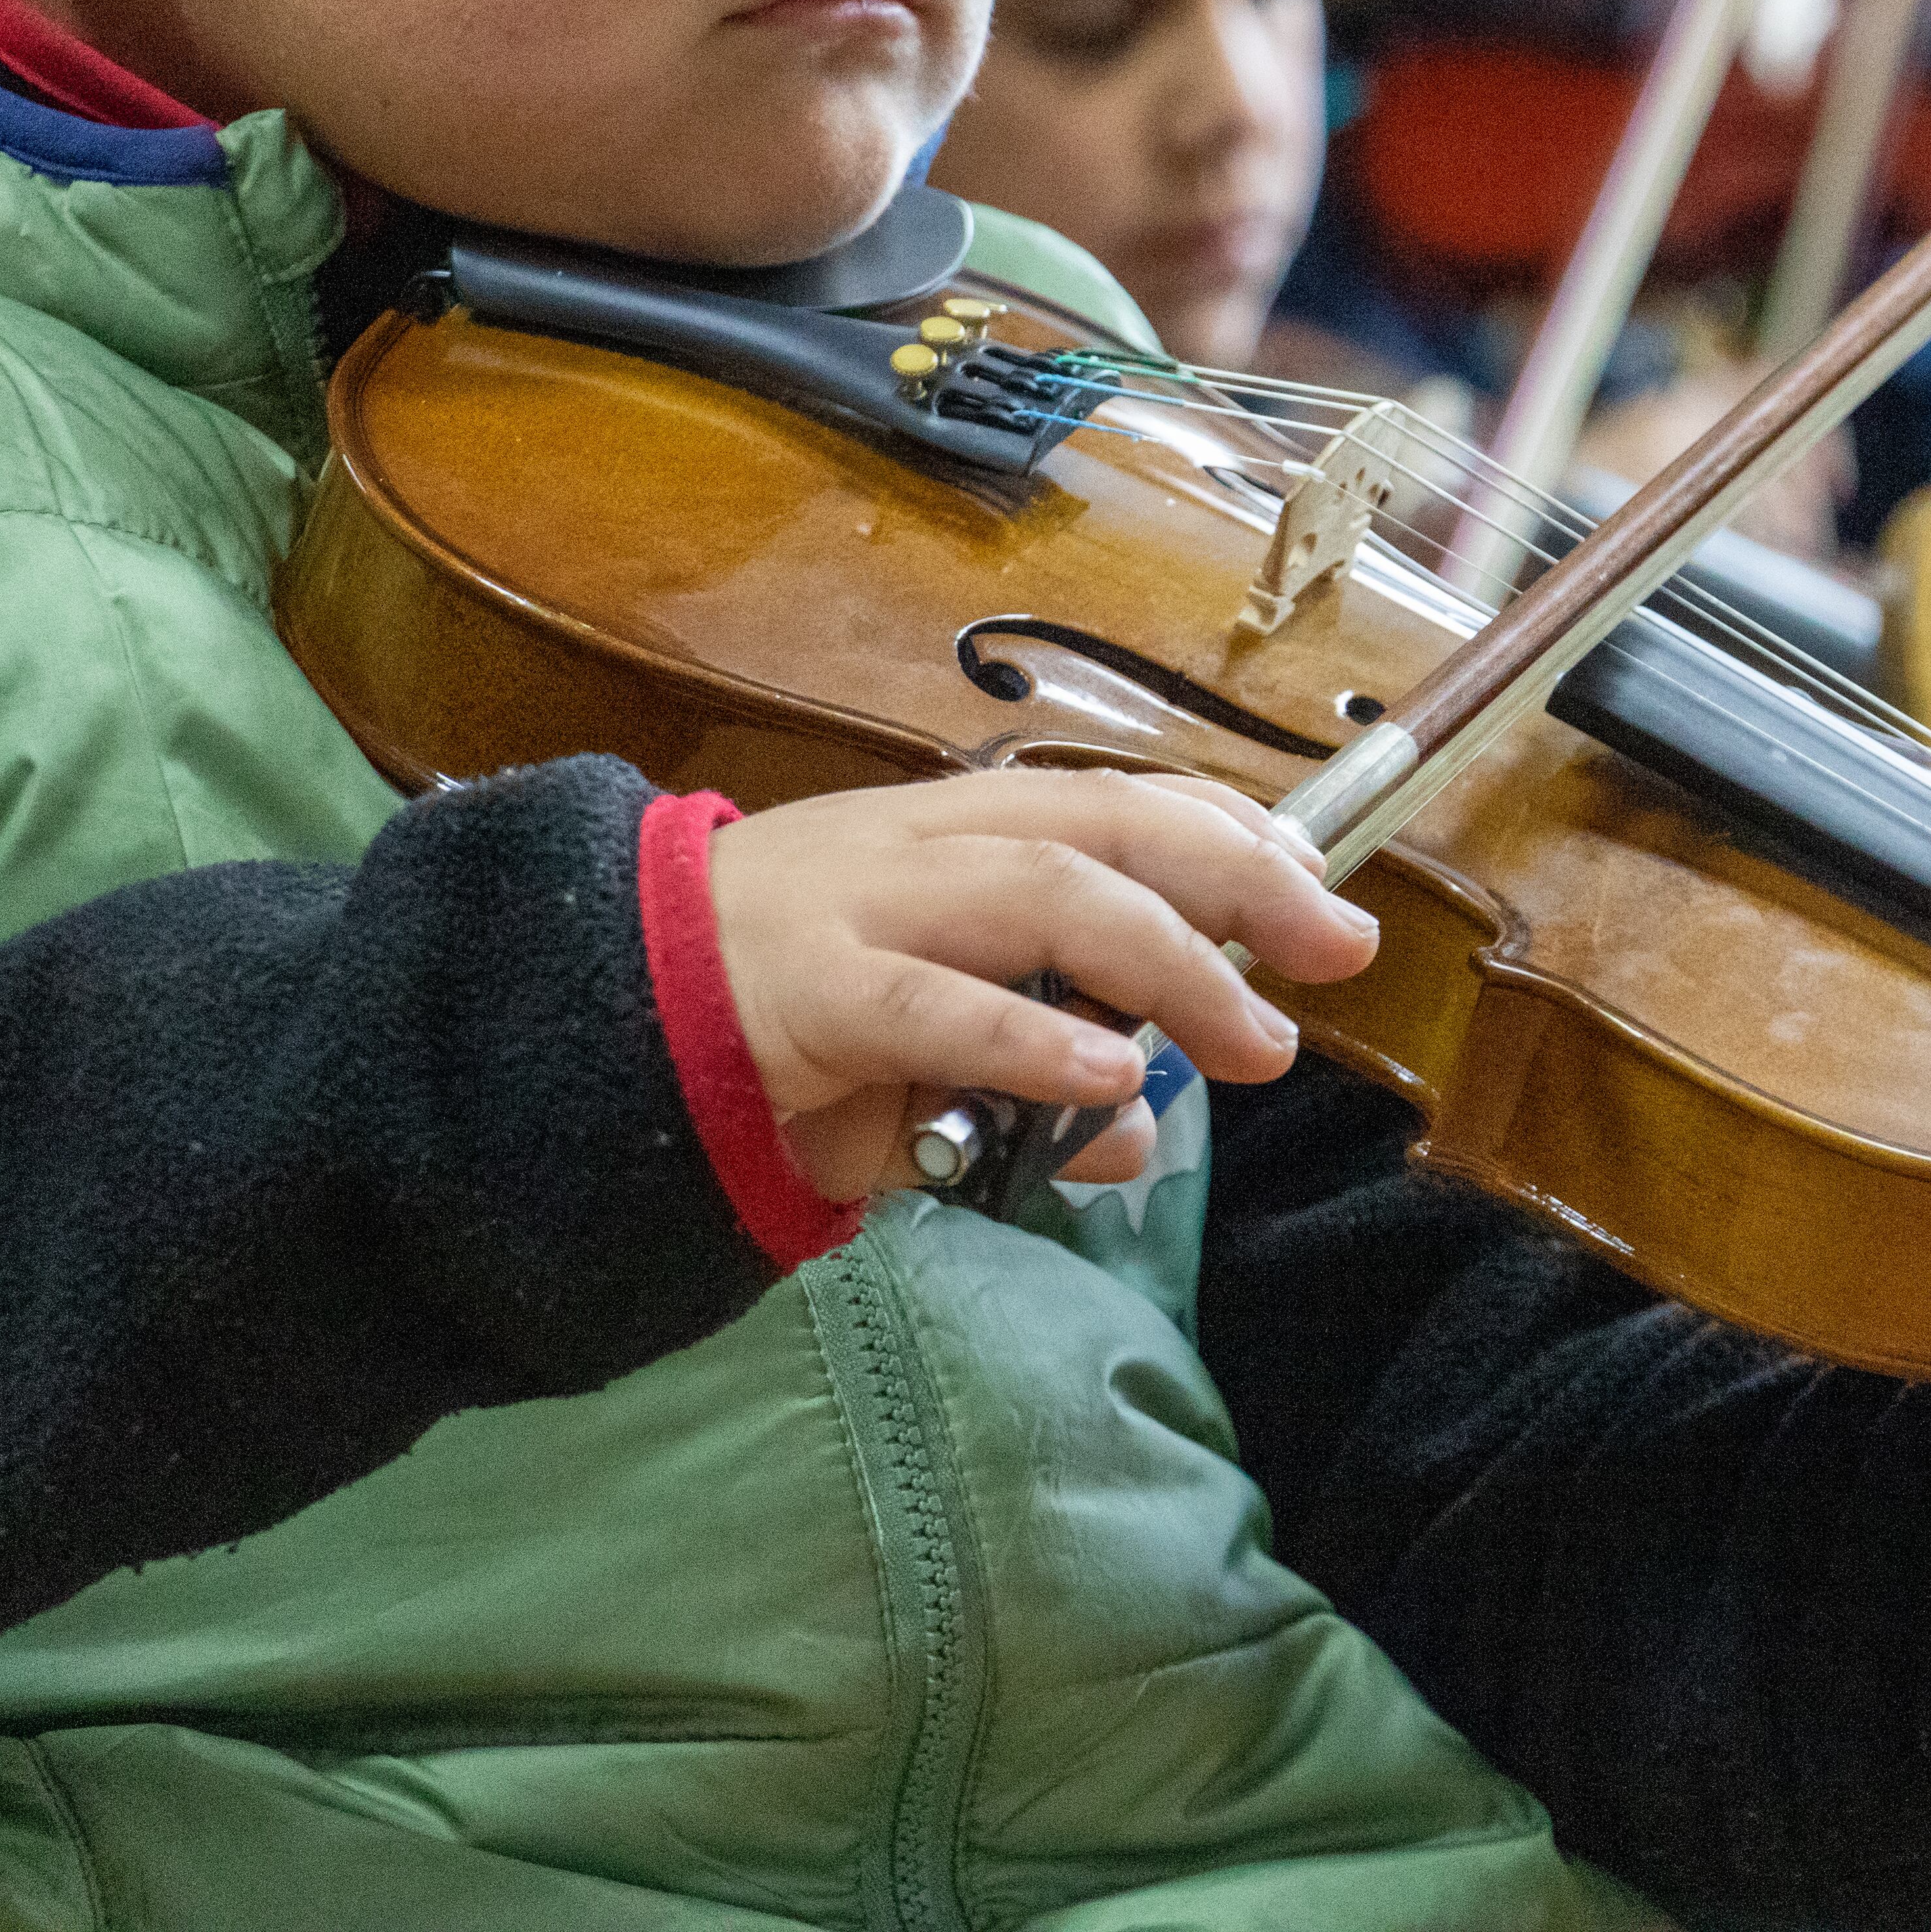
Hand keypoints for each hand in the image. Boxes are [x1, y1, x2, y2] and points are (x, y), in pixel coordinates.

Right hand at [707, 770, 1376, 1197]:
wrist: (595, 1008)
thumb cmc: (780, 1014)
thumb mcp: (935, 1048)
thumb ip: (1042, 1083)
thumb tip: (1144, 1128)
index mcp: (958, 833)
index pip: (1119, 803)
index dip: (1230, 830)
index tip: (1318, 884)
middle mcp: (923, 845)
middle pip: (1107, 826)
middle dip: (1239, 877)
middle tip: (1336, 950)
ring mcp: (864, 908)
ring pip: (1043, 895)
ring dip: (1168, 965)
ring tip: (1254, 1042)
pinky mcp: (806, 992)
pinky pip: (933, 1009)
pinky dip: (1030, 1038)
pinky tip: (1109, 1077)